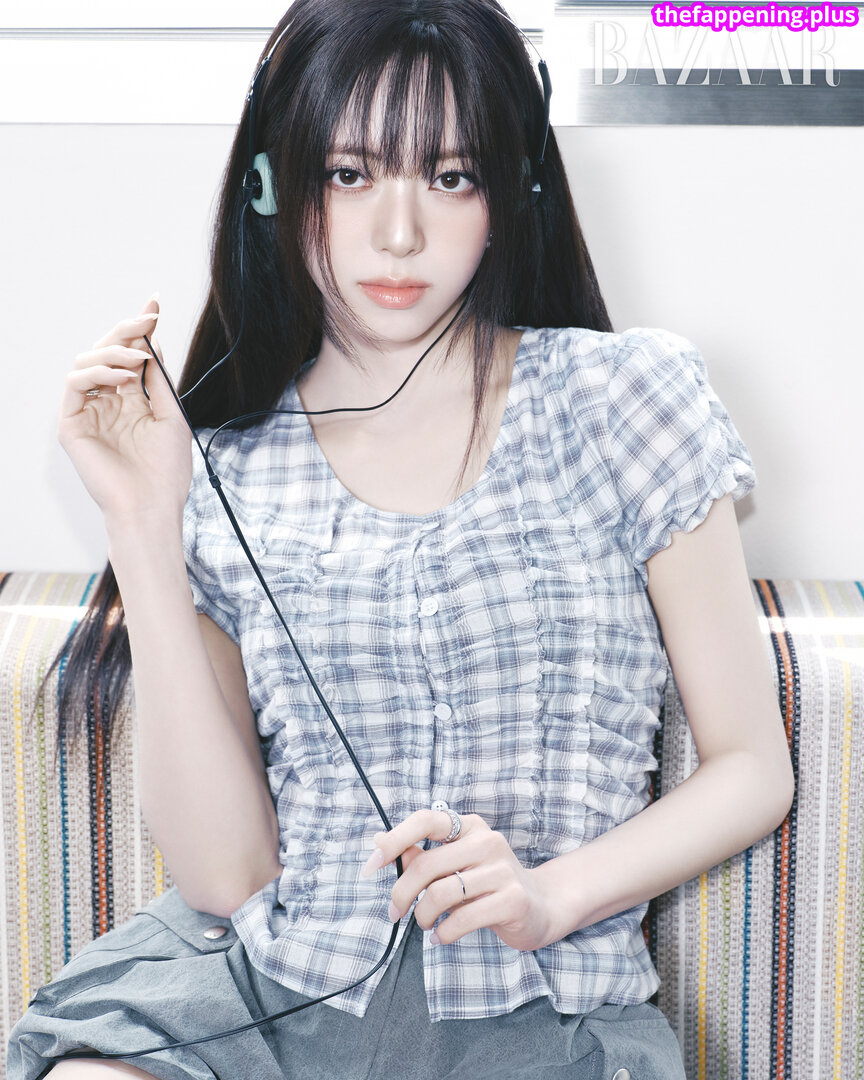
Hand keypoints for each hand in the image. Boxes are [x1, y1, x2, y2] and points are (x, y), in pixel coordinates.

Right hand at [59, 297, 192, 526]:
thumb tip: (153, 342)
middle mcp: (107, 403)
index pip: (130, 356)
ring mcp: (88, 413)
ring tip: (139, 361)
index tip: (155, 304)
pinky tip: (122, 379)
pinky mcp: (72, 426)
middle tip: (147, 319)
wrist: (153, 506)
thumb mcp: (171, 415)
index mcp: (131, 401)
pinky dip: (96, 373)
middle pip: (106, 353)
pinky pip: (74, 385)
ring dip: (114, 353)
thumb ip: (159, 380)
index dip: (139, 328)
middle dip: (127, 331)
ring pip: (86, 362)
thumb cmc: (166, 470)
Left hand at [362, 808, 559, 950]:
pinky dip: (443, 933)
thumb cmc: (487, 885)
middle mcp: (487, 842)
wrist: (540, 907)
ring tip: (426, 924)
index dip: (395, 839)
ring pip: (441, 894)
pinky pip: (462, 919)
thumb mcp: (454, 865)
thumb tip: (378, 842)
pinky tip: (441, 937)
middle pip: (427, 865)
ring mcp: (502, 870)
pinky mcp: (512, 900)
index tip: (372, 864)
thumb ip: (420, 854)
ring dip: (423, 916)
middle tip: (395, 912)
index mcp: (470, 827)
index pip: (426, 820)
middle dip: (402, 894)